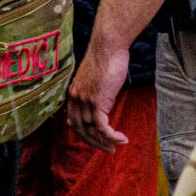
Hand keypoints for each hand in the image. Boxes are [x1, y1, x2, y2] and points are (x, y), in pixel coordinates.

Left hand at [66, 27, 135, 147]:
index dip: (85, 134)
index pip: (74, 122)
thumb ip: (96, 92)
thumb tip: (104, 100)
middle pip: (81, 131)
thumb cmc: (106, 58)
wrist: (108, 46)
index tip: (98, 140)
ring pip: (91, 131)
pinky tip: (122, 138)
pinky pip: (102, 127)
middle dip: (95, 143)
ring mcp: (84, 101)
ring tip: (118, 146)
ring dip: (105, 142)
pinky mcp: (96, 102)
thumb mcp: (96, 79)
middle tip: (109, 149)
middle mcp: (75, 99)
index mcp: (73, 94)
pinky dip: (111, 136)